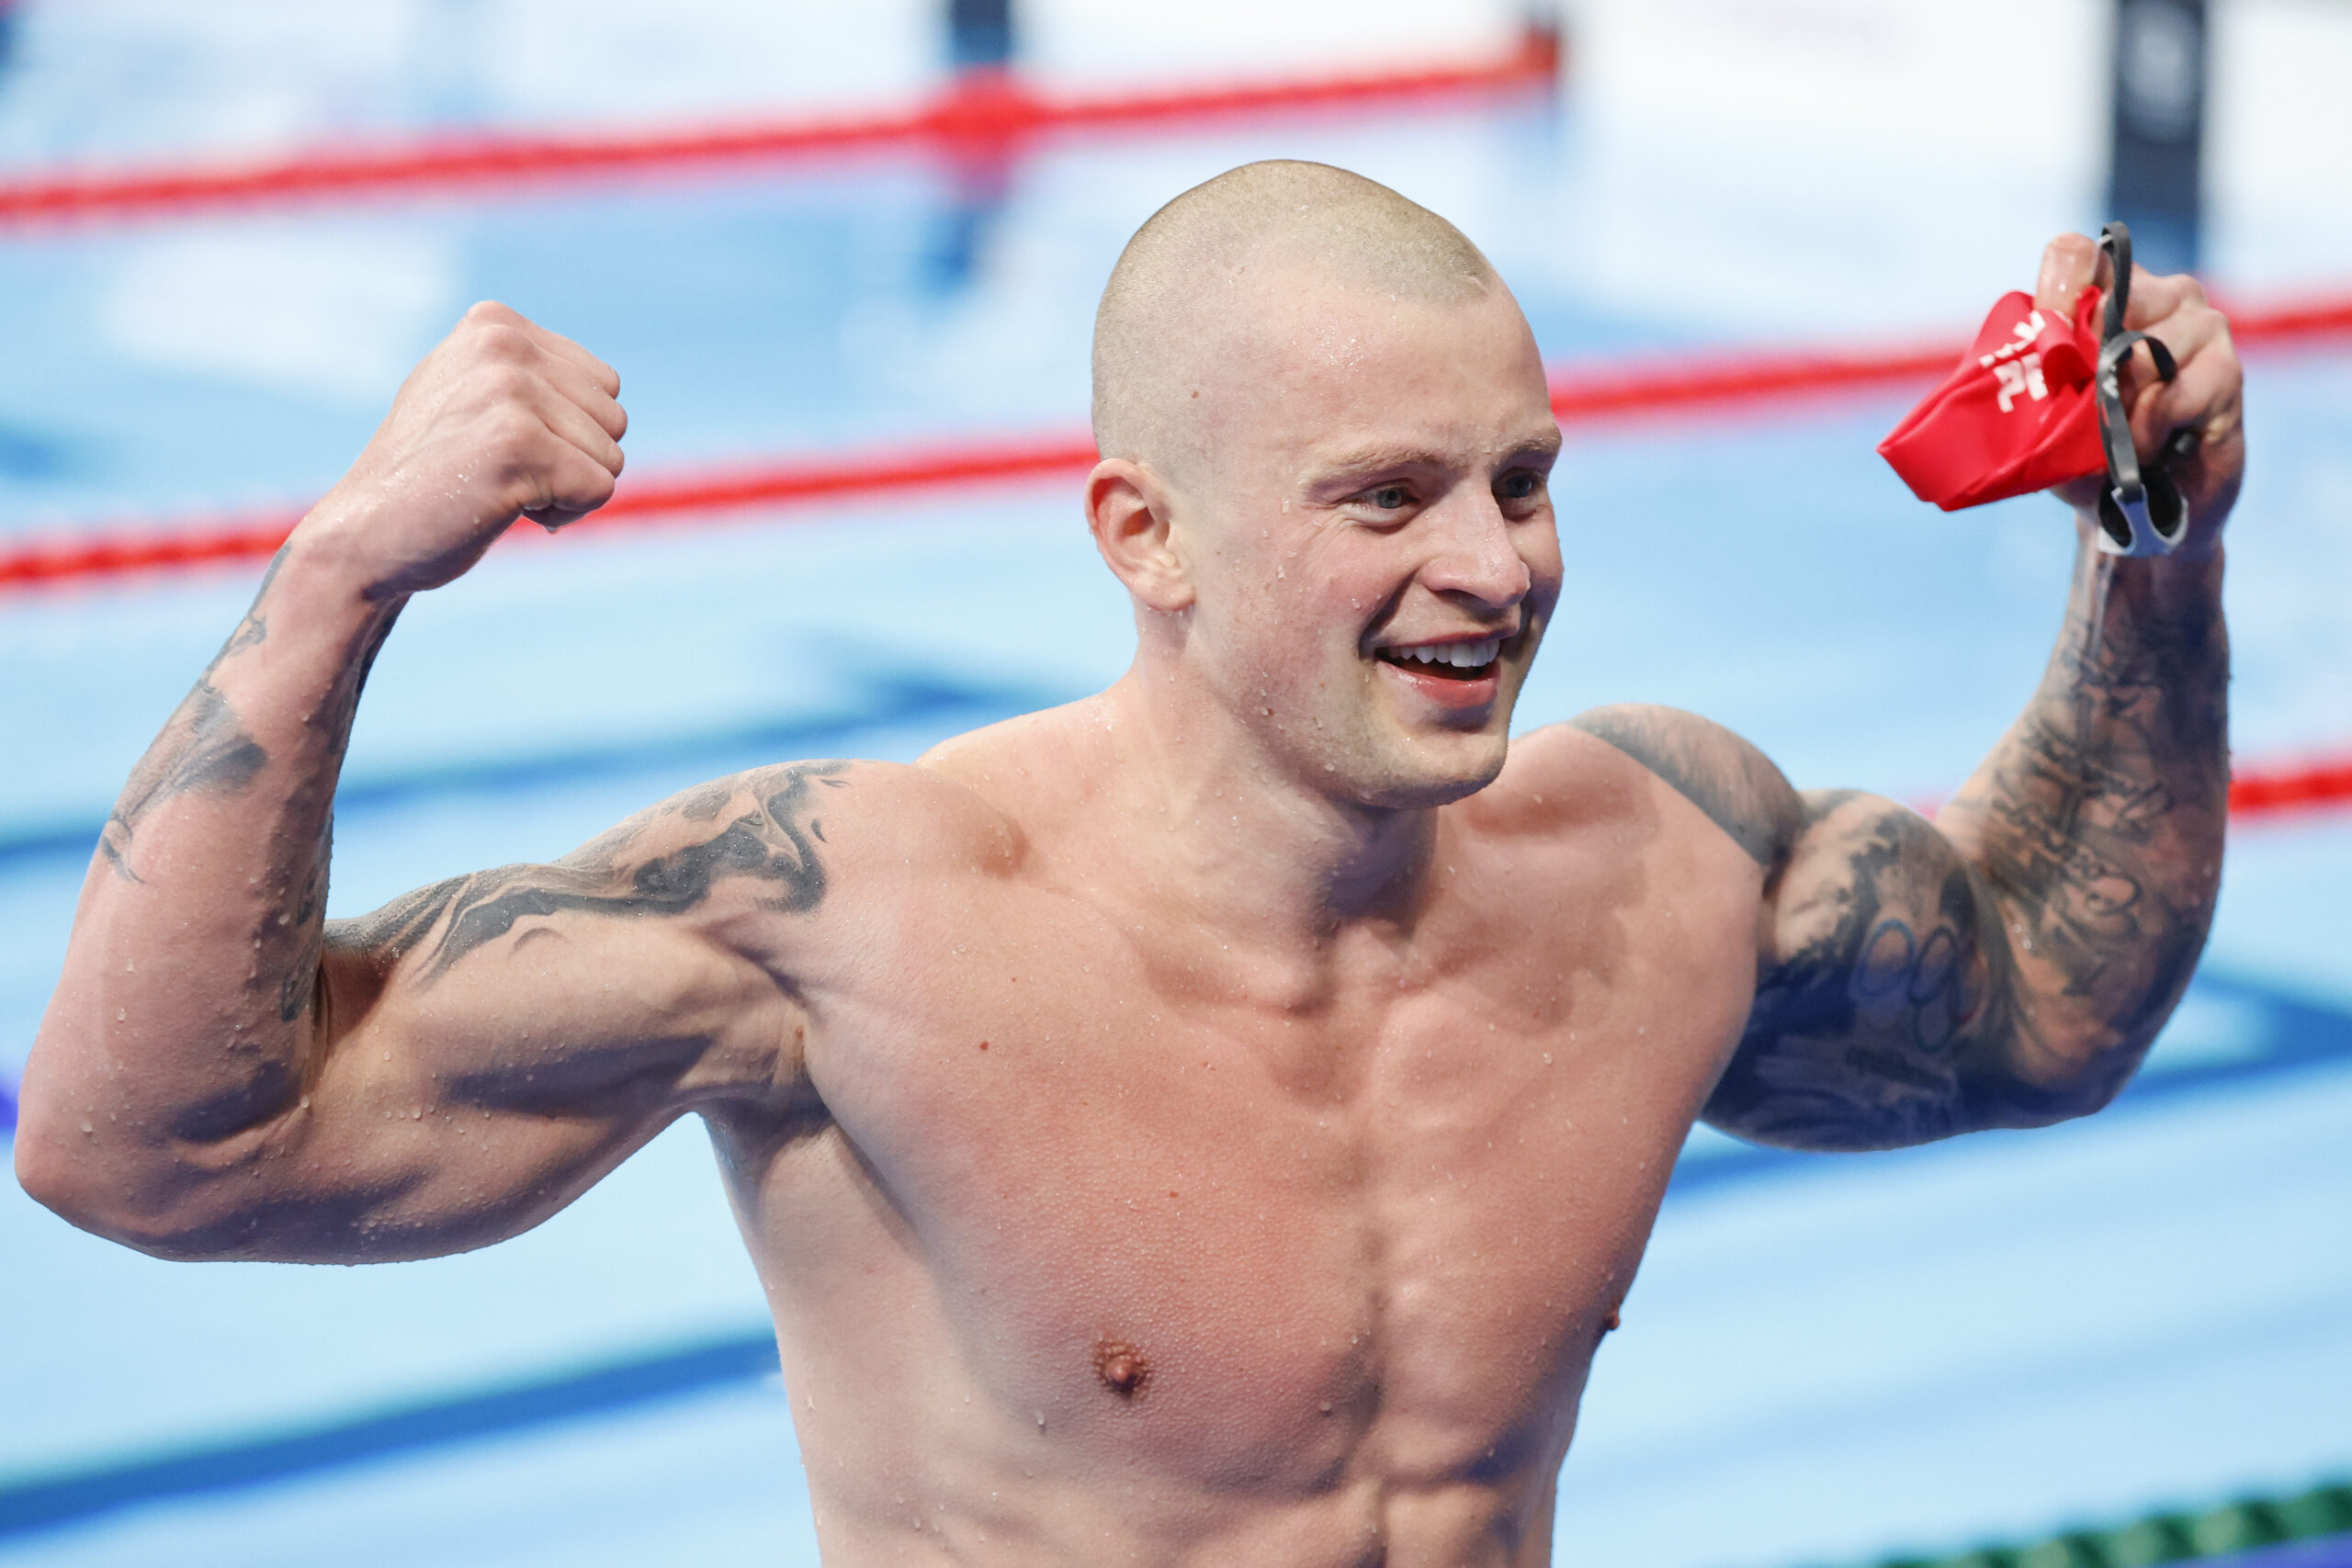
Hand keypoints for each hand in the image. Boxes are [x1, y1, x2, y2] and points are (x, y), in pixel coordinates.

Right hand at [297, 303, 626, 593]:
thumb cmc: (428, 475)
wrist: (365, 534)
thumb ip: (528, 375)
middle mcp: (503, 344)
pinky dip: (565, 515)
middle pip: (613, 419)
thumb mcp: (469, 395)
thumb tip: (608, 385)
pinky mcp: (518, 443)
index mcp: (495, 324)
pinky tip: (506, 510)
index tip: (509, 448)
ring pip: (611, 457)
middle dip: (575, 462)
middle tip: (504, 476)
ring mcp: (509, 390)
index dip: (571, 433)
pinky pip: (598, 489)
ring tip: (500, 490)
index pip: (604, 385)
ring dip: (567, 491)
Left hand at [2034, 233, 2242, 545]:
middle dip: (2085, 367)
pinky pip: (2169, 394)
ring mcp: (2200, 324)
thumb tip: (2035, 359)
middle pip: (2110, 301)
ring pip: (2139, 354)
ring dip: (2117, 411)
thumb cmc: (2086, 456)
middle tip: (2087, 408)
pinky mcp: (2228, 367)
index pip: (2074, 256)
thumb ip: (2037, 377)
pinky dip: (2145, 431)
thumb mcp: (2046, 416)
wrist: (2136, 514)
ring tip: (2120, 439)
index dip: (2056, 287)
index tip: (2048, 324)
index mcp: (2106, 294)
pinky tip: (2148, 449)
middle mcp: (2159, 295)